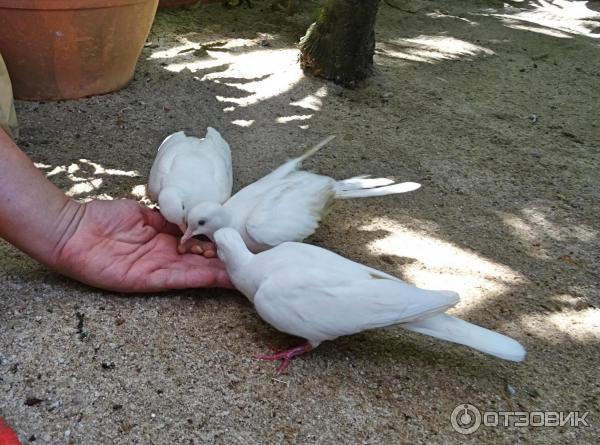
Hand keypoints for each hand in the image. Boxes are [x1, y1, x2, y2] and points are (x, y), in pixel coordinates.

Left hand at [52, 199, 230, 291]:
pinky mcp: (148, 280)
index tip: (240, 245)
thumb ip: (169, 220)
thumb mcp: (144, 214)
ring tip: (246, 274)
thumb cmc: (104, 219)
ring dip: (221, 275)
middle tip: (253, 264)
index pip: (199, 246)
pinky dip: (201, 278)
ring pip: (197, 274)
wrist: (73, 230)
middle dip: (226, 264)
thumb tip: (194, 220)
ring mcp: (159, 270)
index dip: (219, 247)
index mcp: (166, 241)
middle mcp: (166, 258)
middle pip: (202, 263)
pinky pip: (180, 279)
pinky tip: (222, 278)